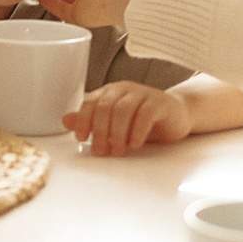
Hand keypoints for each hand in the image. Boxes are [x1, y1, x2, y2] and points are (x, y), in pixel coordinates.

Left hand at [64, 81, 189, 155]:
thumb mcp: (114, 123)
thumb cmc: (142, 120)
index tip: (81, 139)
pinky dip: (137, 131)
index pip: (90, 102)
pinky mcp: (159, 102)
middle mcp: (125, 90)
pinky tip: (134, 144)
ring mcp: (143, 94)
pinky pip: (145, 114)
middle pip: (105, 107)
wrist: (176, 115)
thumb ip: (91, 121)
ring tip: (118, 150)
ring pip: (123, 110)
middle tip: (101, 151)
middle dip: (100, 131)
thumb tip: (66, 120)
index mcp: (110, 92)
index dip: (83, 120)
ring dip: (117, 133)